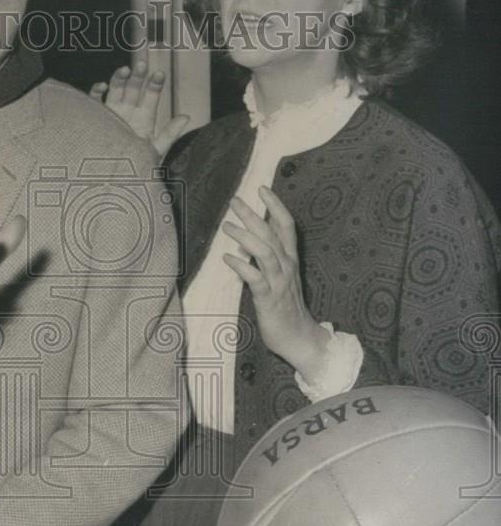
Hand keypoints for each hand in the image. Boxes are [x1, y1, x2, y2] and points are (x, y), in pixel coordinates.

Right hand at [89, 61, 189, 157]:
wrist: (112, 179)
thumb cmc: (135, 167)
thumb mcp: (155, 151)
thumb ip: (169, 134)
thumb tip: (186, 117)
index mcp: (144, 117)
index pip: (151, 95)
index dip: (155, 84)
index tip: (159, 74)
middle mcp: (129, 111)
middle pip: (134, 88)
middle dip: (138, 76)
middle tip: (142, 65)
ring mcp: (113, 112)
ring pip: (116, 89)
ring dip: (120, 77)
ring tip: (125, 70)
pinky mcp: (97, 116)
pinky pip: (95, 99)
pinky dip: (97, 91)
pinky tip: (103, 86)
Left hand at [222, 187, 329, 381]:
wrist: (299, 337)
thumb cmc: (286, 305)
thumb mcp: (280, 274)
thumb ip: (270, 253)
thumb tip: (253, 233)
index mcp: (290, 259)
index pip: (286, 226)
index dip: (276, 205)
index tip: (262, 188)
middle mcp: (286, 267)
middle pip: (272, 234)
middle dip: (253, 215)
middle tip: (235, 200)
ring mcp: (279, 283)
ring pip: (265, 253)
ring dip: (246, 237)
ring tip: (227, 226)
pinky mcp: (269, 299)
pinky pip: (256, 279)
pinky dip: (242, 266)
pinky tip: (228, 258)